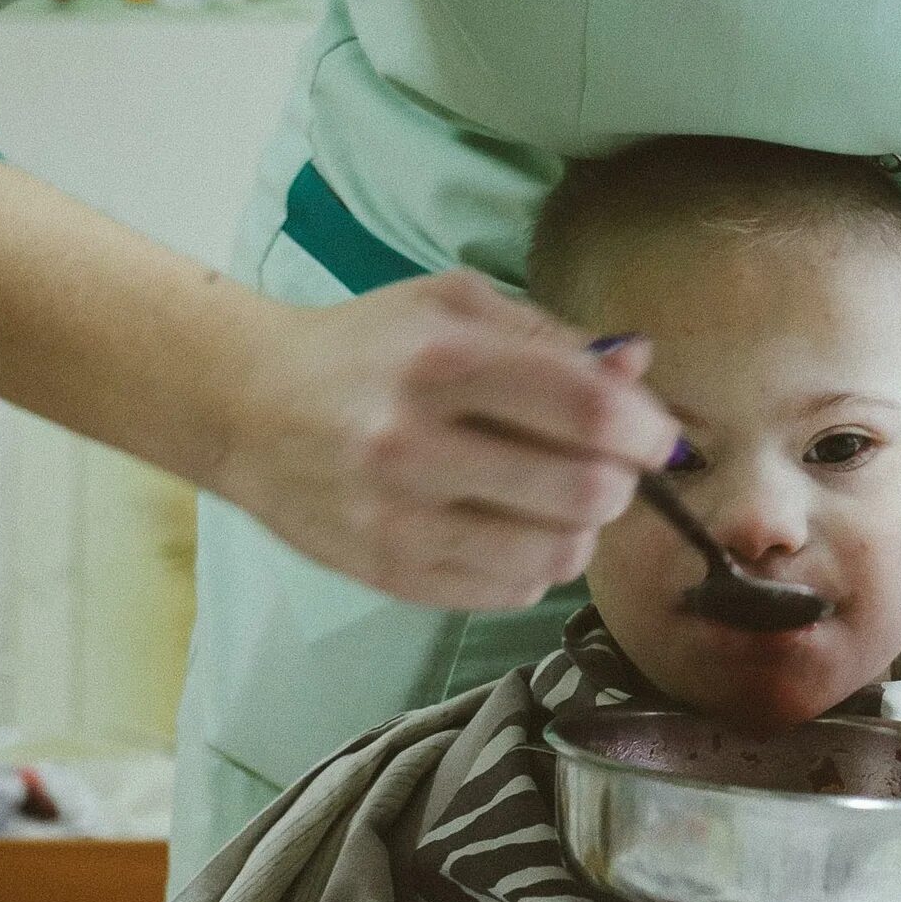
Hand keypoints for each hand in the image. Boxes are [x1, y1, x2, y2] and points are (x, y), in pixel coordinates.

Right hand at [214, 269, 678, 609]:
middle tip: (606, 466)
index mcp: (440, 362)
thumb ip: (553, 340)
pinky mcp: (389, 575)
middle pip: (585, 493)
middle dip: (620, 482)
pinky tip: (507, 526)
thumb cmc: (363, 348)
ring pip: (555, 555)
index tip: (655, 435)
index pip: (588, 409)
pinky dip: (532, 566)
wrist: (245, 405)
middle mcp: (415, 445)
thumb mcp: (453, 308)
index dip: (646, 429)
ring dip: (579, 530)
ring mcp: (398, 520)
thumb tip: (638, 369)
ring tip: (554, 498)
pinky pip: (509, 593)